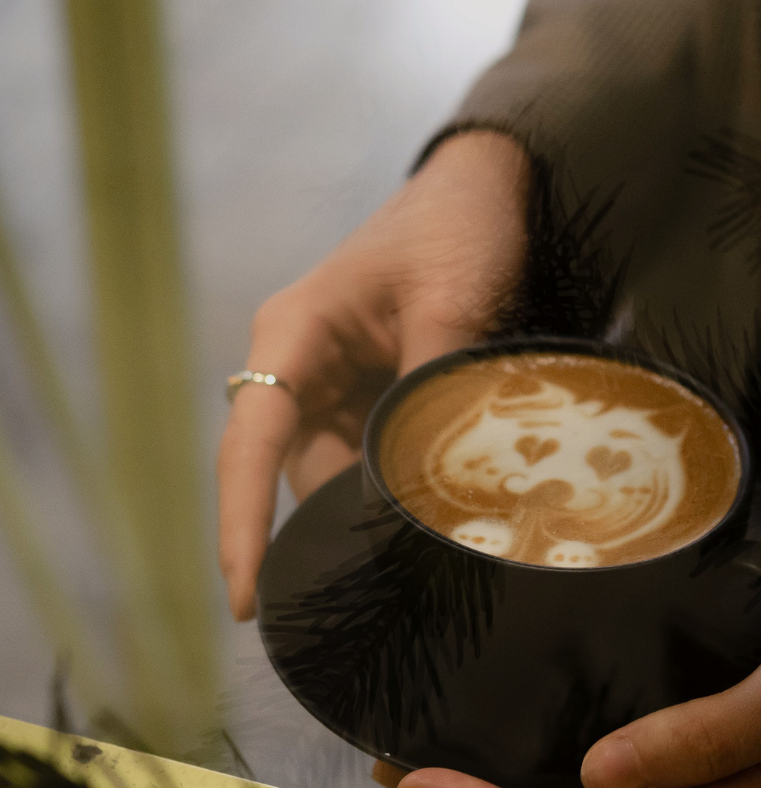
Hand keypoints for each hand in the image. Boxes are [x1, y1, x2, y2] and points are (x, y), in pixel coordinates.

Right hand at [217, 130, 528, 619]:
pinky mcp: (370, 388)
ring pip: (338, 469)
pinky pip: (372, 453)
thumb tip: (421, 488)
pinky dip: (402, 481)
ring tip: (435, 540)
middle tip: (387, 583)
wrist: (489, 188)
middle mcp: (299, 363)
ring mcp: (334, 378)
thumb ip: (428, 389)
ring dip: (378, 503)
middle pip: (293, 469)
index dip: (243, 524)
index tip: (243, 600)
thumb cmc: (458, 228)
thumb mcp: (450, 303)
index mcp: (293, 334)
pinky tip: (444, 505)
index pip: (250, 444)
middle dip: (333, 525)